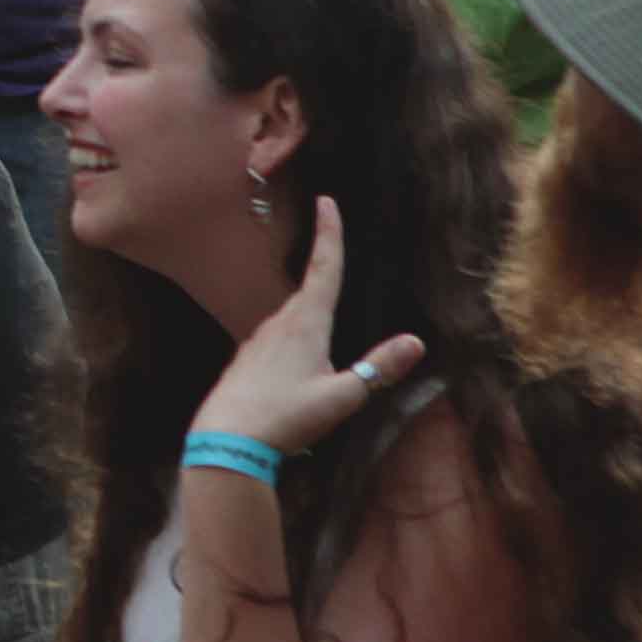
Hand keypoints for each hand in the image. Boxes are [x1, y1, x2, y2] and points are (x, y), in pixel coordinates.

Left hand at [201, 199, 425, 454]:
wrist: (225, 441)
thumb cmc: (286, 417)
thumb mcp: (342, 397)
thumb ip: (378, 369)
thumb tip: (416, 342)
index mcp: (305, 323)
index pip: (324, 269)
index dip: (329, 234)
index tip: (326, 200)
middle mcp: (278, 324)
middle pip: (308, 289)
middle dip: (322, 266)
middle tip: (331, 236)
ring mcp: (257, 342)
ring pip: (292, 316)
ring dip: (310, 307)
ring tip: (324, 301)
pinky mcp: (245, 361)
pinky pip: (277, 338)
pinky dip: (294, 334)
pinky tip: (298, 354)